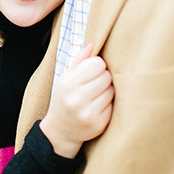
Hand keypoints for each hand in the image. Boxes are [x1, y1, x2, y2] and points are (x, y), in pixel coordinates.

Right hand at [40, 43, 113, 157]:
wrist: (60, 130)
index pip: (97, 64)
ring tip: (96, 95)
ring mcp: (88, 113)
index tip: (92, 71)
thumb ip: (79, 60)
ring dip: (107, 91)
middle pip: (107, 77)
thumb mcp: (65, 78)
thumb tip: (93, 43)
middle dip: (104, 78)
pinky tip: (98, 107)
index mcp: (68, 83)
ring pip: (112, 90)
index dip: (97, 66)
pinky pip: (113, 105)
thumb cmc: (64, 99)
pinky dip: (108, 104)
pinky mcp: (99, 124)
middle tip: (95, 84)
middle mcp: (77, 98)